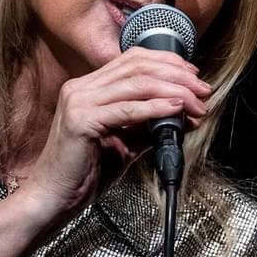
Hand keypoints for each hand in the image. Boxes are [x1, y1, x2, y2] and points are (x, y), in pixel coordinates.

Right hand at [22, 47, 212, 220]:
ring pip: (136, 84)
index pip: (133, 59)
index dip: (168, 63)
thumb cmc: (85, 173)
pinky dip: (155, 108)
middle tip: (202, 91)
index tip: (193, 78)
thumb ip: (150, 125)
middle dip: (177, 75)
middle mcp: (81, 87)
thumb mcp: (125, 143)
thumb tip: (184, 114)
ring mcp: (78, 101)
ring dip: (173, 92)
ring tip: (195, 104)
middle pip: (138, 66)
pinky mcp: (81, 121)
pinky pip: (127, 110)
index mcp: (88, 87)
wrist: (53, 197)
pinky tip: (175, 111)